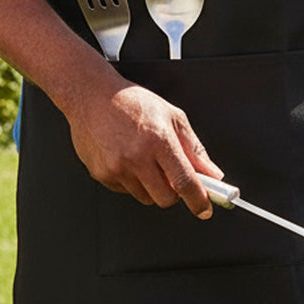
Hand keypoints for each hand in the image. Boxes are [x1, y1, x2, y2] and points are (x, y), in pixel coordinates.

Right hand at [62, 67, 222, 219]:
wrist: (91, 96)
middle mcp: (136, 156)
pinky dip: (132, 181)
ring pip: (145, 197)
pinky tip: (128, 158)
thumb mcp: (172, 117)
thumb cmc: (132, 102)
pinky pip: (125, 191)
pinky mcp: (101, 175)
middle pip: (165, 198)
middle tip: (172, 175)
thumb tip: (212, 174)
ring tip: (145, 159)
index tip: (204, 208)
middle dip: (174, 192)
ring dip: (152, 186)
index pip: (184, 181)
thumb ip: (194, 149)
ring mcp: (116, 168)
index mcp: (158, 139)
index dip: (198, 199)